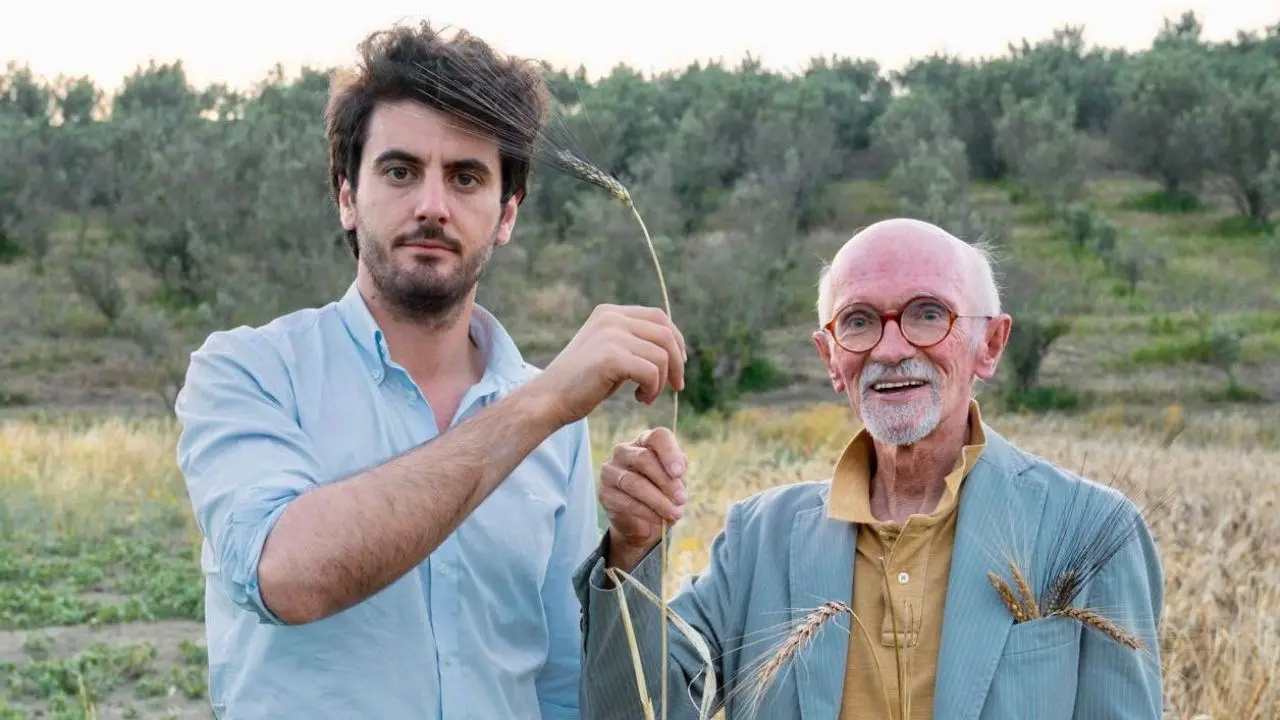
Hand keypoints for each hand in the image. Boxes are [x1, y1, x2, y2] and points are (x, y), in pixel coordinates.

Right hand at [533, 304, 686, 426]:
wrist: (549, 399)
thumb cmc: (580, 383)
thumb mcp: (608, 353)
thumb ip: (633, 343)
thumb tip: (672, 346)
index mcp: (610, 313)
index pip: (659, 317)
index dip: (676, 340)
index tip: (679, 364)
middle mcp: (611, 318)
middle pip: (665, 334)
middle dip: (677, 363)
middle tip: (677, 386)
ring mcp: (611, 335)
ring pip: (662, 356)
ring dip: (661, 382)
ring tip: (646, 396)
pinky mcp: (612, 357)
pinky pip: (652, 372)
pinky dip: (652, 390)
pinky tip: (639, 399)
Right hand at [599, 427, 687, 570]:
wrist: (644, 521)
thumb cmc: (662, 492)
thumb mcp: (675, 481)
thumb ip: (678, 472)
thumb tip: (680, 464)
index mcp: (646, 442)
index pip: (658, 437)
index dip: (670, 453)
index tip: (680, 473)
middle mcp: (624, 451)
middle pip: (644, 458)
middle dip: (666, 481)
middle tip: (681, 499)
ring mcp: (611, 471)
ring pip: (634, 482)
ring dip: (658, 500)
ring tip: (674, 514)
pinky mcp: (605, 493)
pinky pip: (626, 501)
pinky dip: (646, 512)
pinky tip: (659, 519)